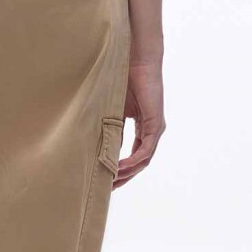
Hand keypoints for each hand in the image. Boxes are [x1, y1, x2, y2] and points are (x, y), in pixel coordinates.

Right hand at [116, 60, 165, 185]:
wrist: (136, 61)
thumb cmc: (123, 80)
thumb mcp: (112, 110)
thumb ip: (110, 128)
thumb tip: (96, 146)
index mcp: (143, 128)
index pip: (134, 155)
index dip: (121, 169)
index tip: (106, 179)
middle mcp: (152, 132)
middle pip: (140, 163)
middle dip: (124, 177)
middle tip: (108, 190)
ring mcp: (155, 130)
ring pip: (144, 160)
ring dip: (128, 172)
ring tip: (111, 181)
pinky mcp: (155, 125)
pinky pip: (146, 151)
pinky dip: (133, 161)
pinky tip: (120, 167)